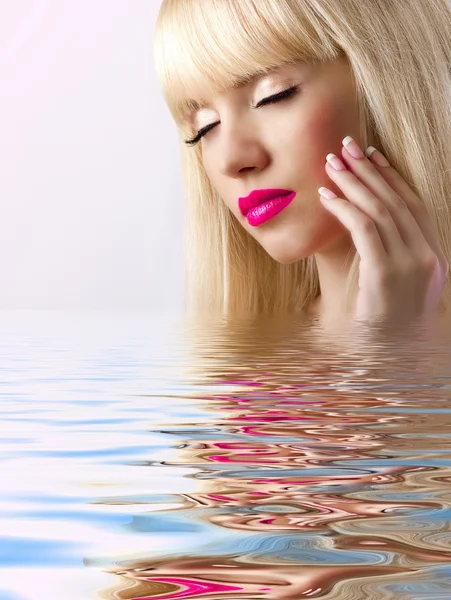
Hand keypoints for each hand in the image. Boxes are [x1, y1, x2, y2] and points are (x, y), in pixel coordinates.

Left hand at [318, 136, 448, 325]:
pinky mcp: (386, 272)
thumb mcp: (388, 285)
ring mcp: (411, 264)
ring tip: (331, 163)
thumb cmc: (380, 324)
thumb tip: (355, 220)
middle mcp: (428, 257)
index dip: (392, 177)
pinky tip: (326, 196)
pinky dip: (344, 207)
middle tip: (346, 146)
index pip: (414, 206)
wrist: (385, 359)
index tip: (373, 155)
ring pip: (380, 210)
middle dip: (369, 170)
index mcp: (433, 257)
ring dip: (353, 182)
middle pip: (397, 201)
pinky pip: (365, 228)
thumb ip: (382, 253)